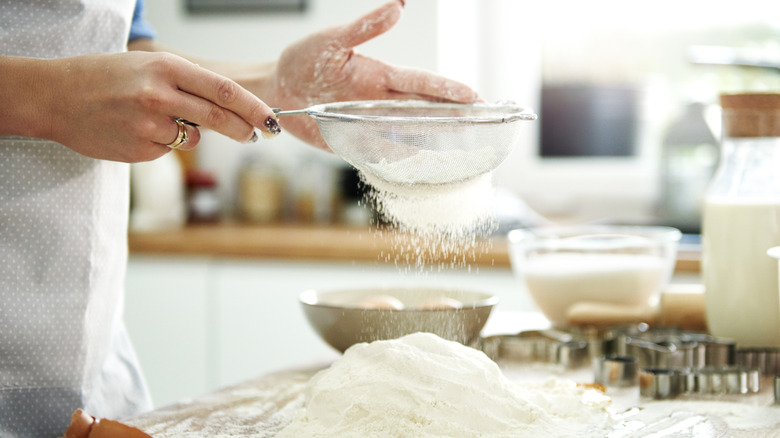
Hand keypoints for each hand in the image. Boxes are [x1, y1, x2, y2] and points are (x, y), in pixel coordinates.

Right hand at [39, 51, 278, 161]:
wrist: (55, 97)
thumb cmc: (104, 77)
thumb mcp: (147, 67)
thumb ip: (186, 85)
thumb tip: (226, 106)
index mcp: (166, 68)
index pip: (224, 90)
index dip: (252, 107)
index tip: (270, 118)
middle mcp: (160, 95)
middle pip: (218, 117)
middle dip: (243, 129)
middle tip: (255, 135)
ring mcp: (149, 125)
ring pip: (193, 137)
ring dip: (190, 133)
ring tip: (157, 119)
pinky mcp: (140, 150)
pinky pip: (168, 150)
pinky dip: (162, 143)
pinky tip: (137, 130)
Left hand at [260, 0, 477, 149]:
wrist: (277, 91)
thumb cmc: (303, 61)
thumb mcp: (331, 41)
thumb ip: (364, 28)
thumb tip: (398, 7)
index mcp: (380, 76)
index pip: (420, 83)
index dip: (446, 89)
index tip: (473, 95)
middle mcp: (381, 101)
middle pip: (424, 109)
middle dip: (454, 114)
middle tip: (484, 121)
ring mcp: (370, 123)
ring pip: (409, 133)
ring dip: (434, 138)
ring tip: (462, 145)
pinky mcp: (355, 143)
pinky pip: (383, 153)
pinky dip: (402, 159)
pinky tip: (422, 164)